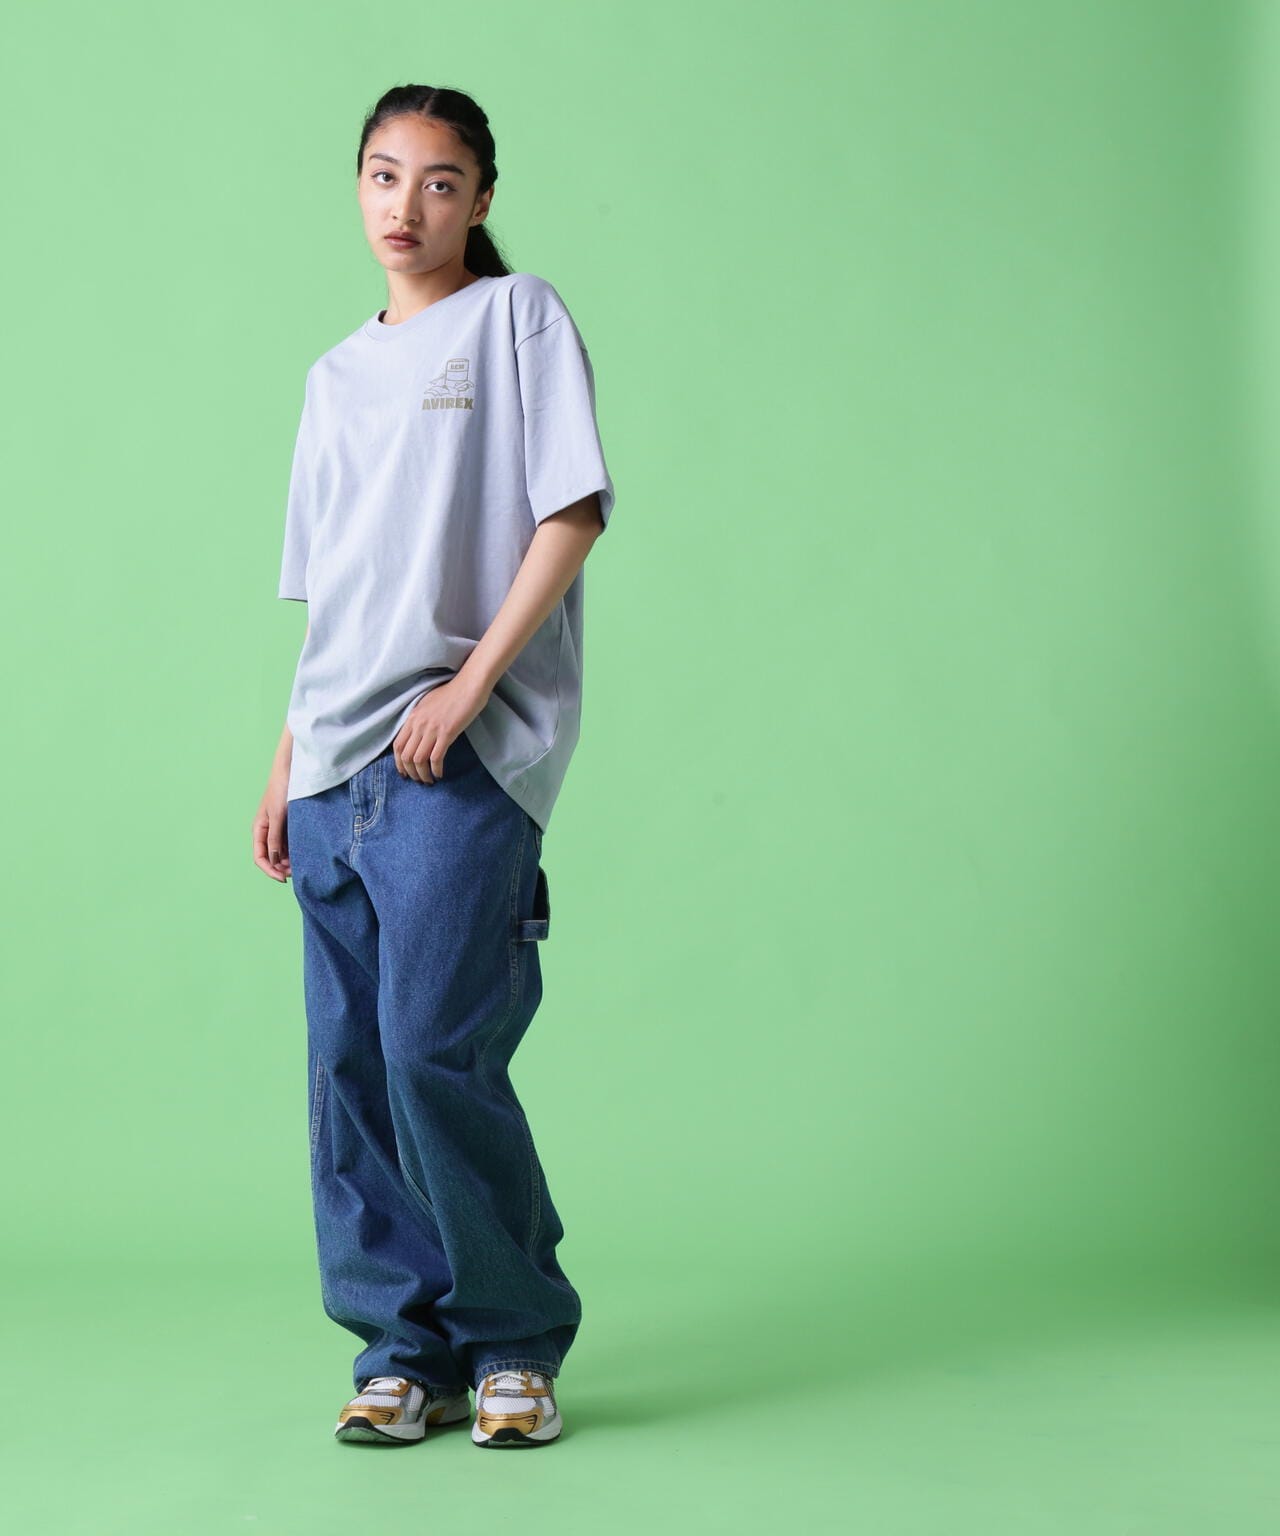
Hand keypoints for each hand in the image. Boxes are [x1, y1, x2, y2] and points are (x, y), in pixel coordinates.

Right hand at [253, 762, 292, 881]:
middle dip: (282, 868)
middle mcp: (266, 831)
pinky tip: (305, 853)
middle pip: (271, 858)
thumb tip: (274, 860)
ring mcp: (278, 828)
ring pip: (282, 852)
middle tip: (298, 872)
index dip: (270, 871)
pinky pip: (290, 843)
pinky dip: (295, 850)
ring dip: (290, 860)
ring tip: (304, 864)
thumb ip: (275, 838)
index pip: (260, 857)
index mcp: (258, 830)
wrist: (292, 771)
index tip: (284, 878)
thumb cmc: (281, 790)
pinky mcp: (289, 825)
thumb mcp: (277, 815)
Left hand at [393, 675, 489, 783]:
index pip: (398, 745)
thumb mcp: (428, 704)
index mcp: (413, 717)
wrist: (469, 686)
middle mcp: (419, 724)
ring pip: (419, 760)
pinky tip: (440, 774)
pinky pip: (436, 758)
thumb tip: (418, 734)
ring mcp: (432, 729)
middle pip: (406, 756)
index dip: (398, 762)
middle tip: (418, 780)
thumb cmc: (452, 693)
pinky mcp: (447, 733)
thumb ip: (420, 719)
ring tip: (429, 781)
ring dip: (423, 774)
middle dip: (410, 773)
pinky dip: (436, 769)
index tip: (404, 772)